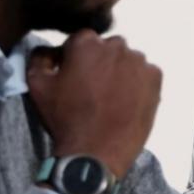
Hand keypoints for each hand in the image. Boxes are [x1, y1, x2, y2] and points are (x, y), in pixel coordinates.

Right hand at [27, 31, 160, 176]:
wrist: (95, 152)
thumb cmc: (64, 118)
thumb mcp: (38, 86)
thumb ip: (40, 57)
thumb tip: (50, 48)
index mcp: (86, 43)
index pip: (81, 41)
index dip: (76, 59)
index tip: (74, 77)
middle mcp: (116, 46)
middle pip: (107, 48)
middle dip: (100, 63)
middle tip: (93, 89)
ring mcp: (139, 62)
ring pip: (127, 60)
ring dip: (120, 72)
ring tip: (110, 97)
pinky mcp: (155, 78)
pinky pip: (145, 74)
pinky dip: (138, 83)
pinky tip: (126, 101)